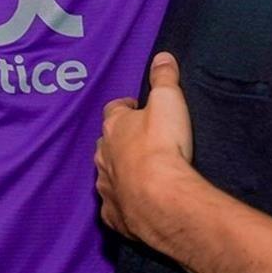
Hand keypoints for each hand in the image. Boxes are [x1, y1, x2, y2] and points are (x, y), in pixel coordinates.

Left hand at [95, 52, 193, 240]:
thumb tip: (162, 57)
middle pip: (106, 143)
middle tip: (140, 141)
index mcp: (113, 127)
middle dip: (119, 141)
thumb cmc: (162, 145)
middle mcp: (103, 156)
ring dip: (118, 172)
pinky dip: (122, 203)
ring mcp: (106, 188)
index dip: (125, 107)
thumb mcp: (168, 100)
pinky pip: (114, 206)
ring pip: (106, 175)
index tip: (137, 107)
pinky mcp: (115, 216)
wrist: (161, 199)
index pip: (113, 110)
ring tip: (139, 173)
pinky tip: (134, 204)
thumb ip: (164, 77)